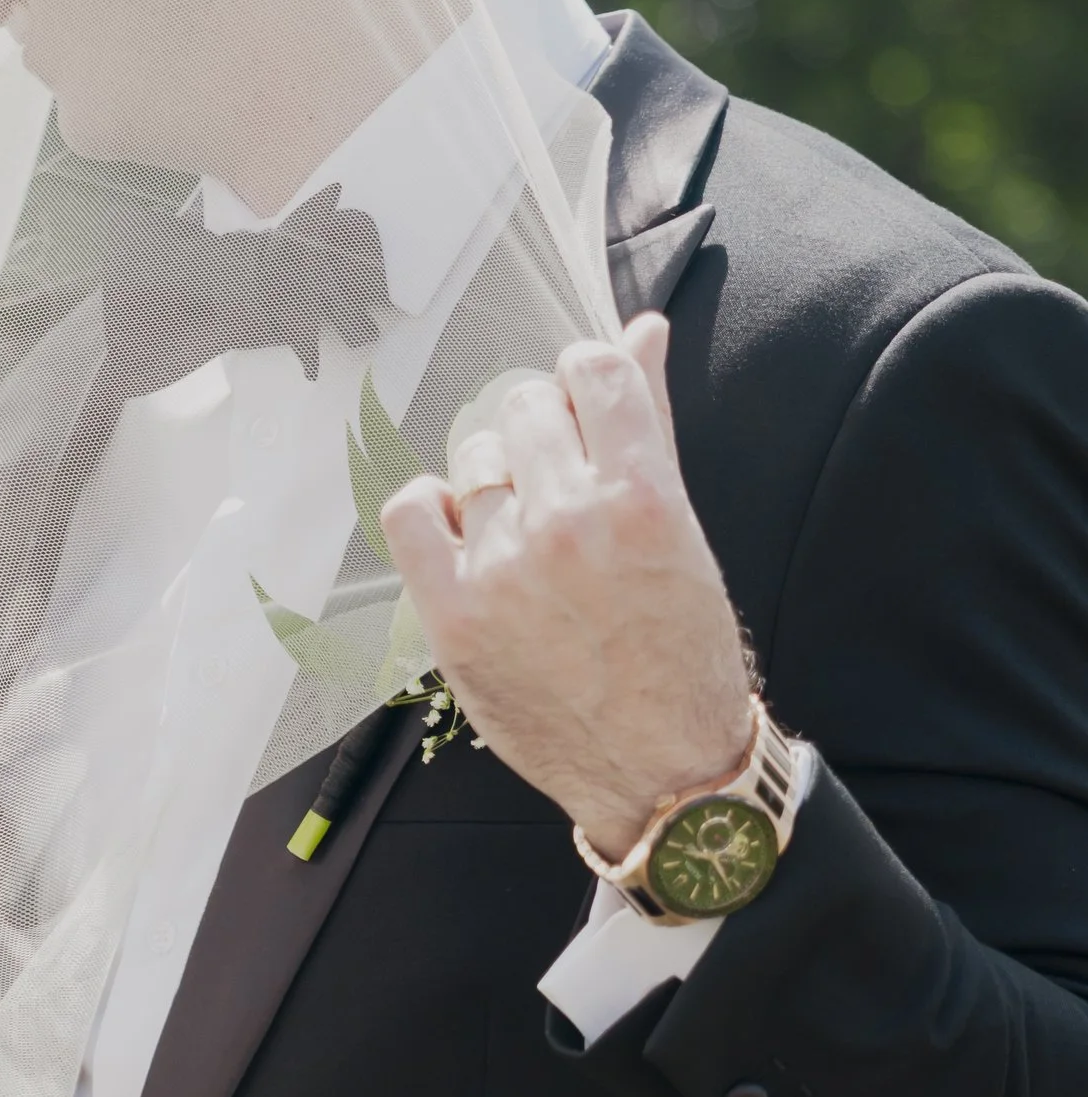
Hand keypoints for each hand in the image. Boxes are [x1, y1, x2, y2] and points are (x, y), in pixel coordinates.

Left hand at [378, 314, 755, 859]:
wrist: (661, 768)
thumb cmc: (681, 651)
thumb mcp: (685, 528)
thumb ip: (651, 420)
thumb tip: (641, 328)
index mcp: (644, 495)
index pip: (591, 369)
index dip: (585, 382)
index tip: (585, 414)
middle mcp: (570, 523)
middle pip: (523, 408)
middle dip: (542, 435)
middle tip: (560, 488)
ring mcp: (505, 570)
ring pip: (473, 457)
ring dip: (496, 480)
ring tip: (527, 533)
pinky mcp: (454, 615)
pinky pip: (412, 511)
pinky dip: (432, 510)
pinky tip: (464, 534)